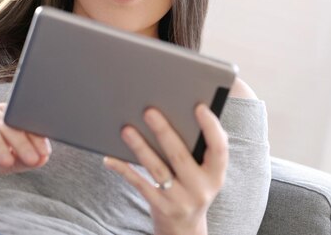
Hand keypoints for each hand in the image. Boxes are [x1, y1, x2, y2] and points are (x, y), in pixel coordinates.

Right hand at [0, 102, 50, 184]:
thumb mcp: (12, 160)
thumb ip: (28, 159)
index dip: (36, 137)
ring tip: (8, 163)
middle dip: (21, 142)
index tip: (44, 152)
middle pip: (6, 123)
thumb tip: (44, 158)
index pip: (23, 121)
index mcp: (5, 113)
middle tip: (31, 159)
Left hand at [103, 104, 228, 234]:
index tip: (199, 107)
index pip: (219, 148)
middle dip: (164, 132)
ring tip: (126, 130)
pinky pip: (140, 184)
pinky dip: (124, 170)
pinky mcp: (160, 207)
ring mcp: (179, 200)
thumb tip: (192, 112)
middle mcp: (200, 189)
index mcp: (216, 175)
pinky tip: (111, 158)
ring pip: (157, 169)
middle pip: (180, 156)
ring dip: (140, 148)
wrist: (185, 228)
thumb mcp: (207, 173)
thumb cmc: (194, 187)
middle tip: (149, 111)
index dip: (211, 127)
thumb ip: (205, 148)